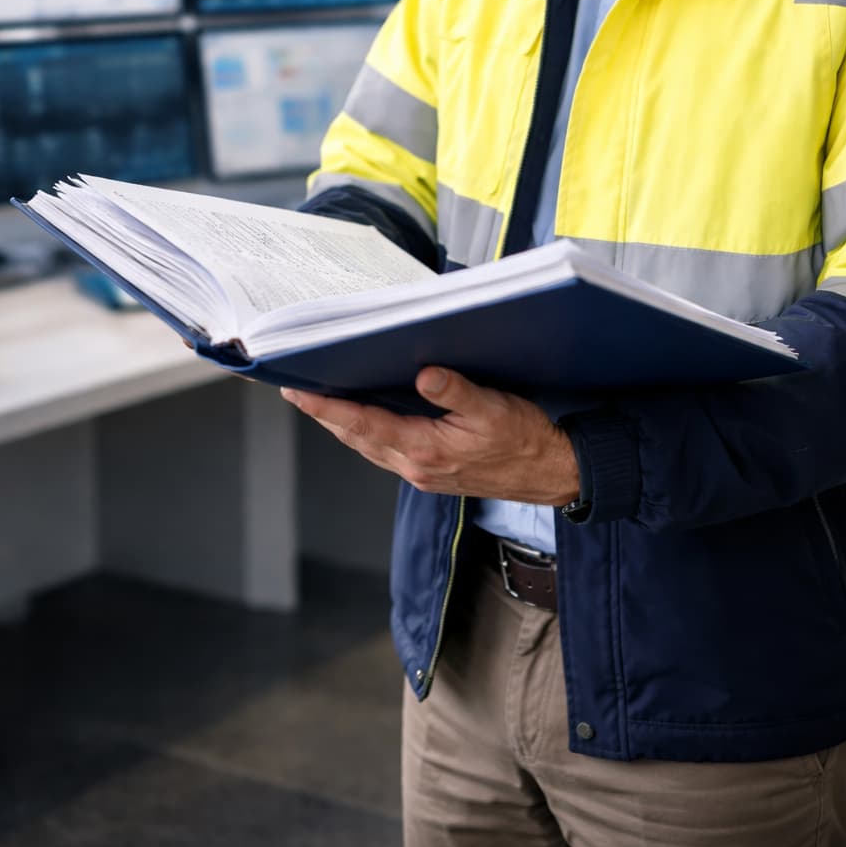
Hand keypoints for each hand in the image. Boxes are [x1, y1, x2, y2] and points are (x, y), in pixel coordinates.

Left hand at [282, 367, 579, 504]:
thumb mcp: (494, 409)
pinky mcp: (431, 471)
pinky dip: (366, 433)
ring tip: (318, 402)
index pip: (363, 423)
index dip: (328, 407)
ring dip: (341, 425)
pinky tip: (362, 419)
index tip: (299, 392)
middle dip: (324, 414)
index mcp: (425, 449)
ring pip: (368, 446)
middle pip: (356, 437)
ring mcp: (422, 472)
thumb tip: (424, 374)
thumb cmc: (525, 440)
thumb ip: (457, 391)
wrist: (550, 473)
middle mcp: (415, 465)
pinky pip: (385, 450)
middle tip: (295, 390)